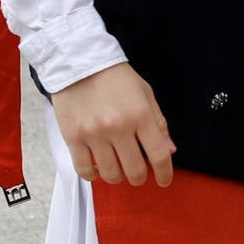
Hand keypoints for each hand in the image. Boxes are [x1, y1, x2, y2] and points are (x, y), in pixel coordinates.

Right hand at [53, 62, 175, 187]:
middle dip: (140, 177)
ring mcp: (94, 135)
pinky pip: (85, 171)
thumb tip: (169, 150)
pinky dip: (94, 175)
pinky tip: (98, 167)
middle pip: (135, 171)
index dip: (165, 173)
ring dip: (117, 176)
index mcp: (140, 115)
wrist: (79, 62)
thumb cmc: (116, 78)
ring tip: (117, 166)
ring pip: (111, 175)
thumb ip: (158, 123)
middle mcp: (118, 128)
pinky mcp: (73, 138)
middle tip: (137, 172)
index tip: (164, 180)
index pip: (159, 155)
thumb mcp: (145, 94)